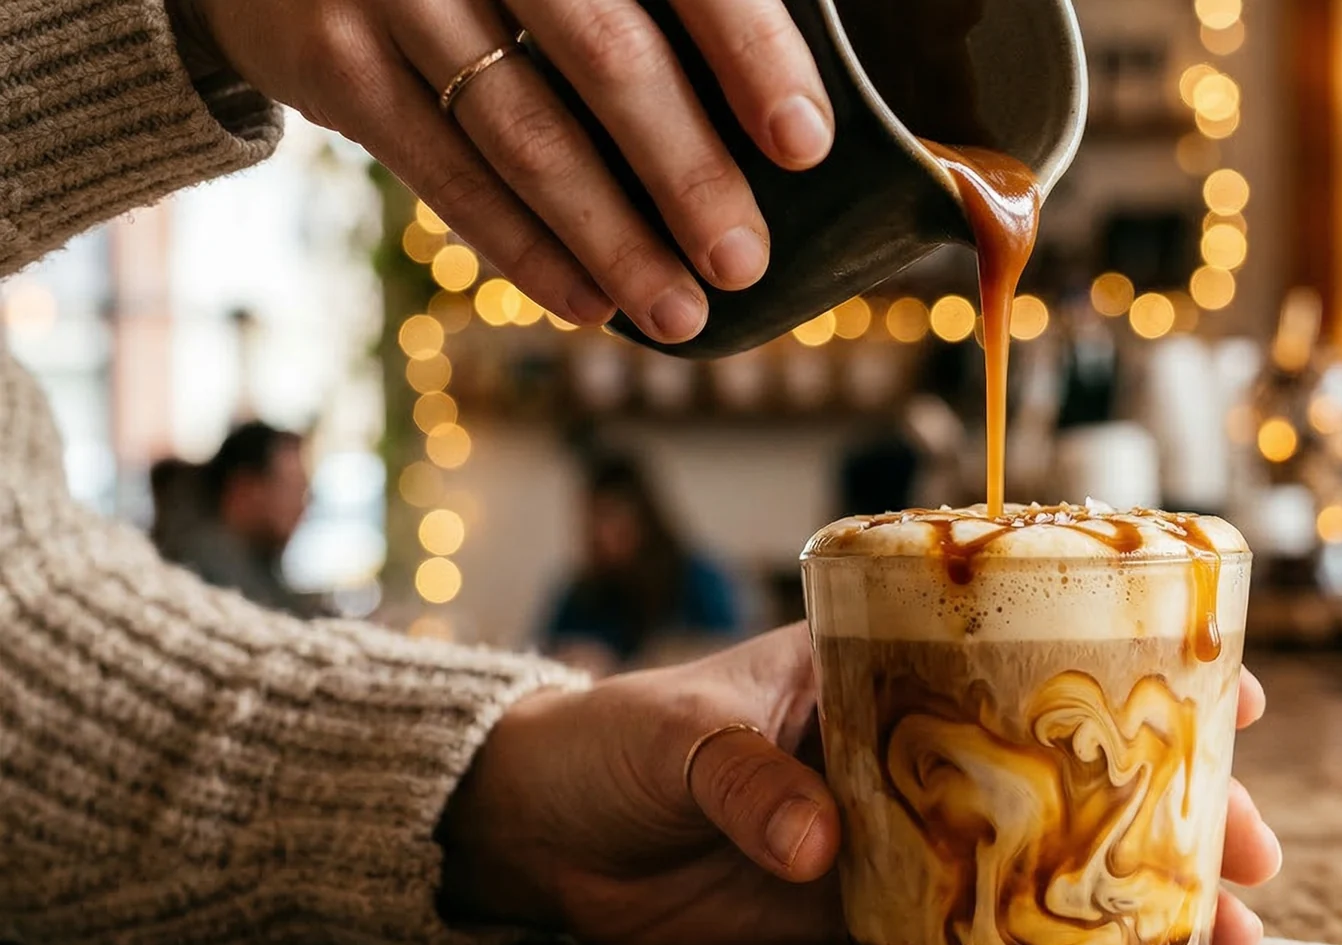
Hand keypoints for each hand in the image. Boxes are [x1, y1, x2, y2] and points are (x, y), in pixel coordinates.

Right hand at [186, 0, 837, 341]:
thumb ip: (669, 3)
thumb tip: (790, 113)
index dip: (751, 53)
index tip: (804, 144)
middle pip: (607, 55)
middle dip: (688, 172)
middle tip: (744, 262)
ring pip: (524, 133)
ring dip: (612, 239)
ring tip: (680, 312)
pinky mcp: (333, 58)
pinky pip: (445, 172)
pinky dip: (523, 247)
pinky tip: (589, 301)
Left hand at [441, 625, 1283, 944]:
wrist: (546, 833)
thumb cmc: (616, 739)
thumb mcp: (681, 737)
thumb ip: (748, 780)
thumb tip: (820, 844)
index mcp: (889, 665)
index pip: (1037, 647)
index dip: (1143, 663)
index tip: (1233, 693)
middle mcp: (924, 745)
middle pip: (1075, 767)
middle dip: (1178, 807)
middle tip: (1259, 853)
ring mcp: (907, 830)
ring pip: (1049, 855)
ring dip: (1137, 892)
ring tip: (1226, 937)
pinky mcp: (871, 909)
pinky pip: (977, 931)